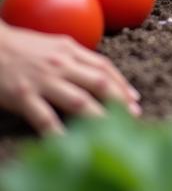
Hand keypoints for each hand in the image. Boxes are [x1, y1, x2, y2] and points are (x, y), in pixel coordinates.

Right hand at [0, 21, 141, 134]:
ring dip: (99, 118)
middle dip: (120, 101)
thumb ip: (72, 57)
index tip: (134, 99)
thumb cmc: (19, 46)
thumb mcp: (51, 45)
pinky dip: (58, 133)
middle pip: (99, 83)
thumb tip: (94, 72)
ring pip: (80, 101)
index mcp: (70, 49)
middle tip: (134, 118)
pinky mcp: (23, 95)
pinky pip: (45, 117)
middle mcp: (62, 63)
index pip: (104, 67)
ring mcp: (43, 80)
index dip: (121, 84)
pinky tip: (69, 145)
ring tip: (112, 134)